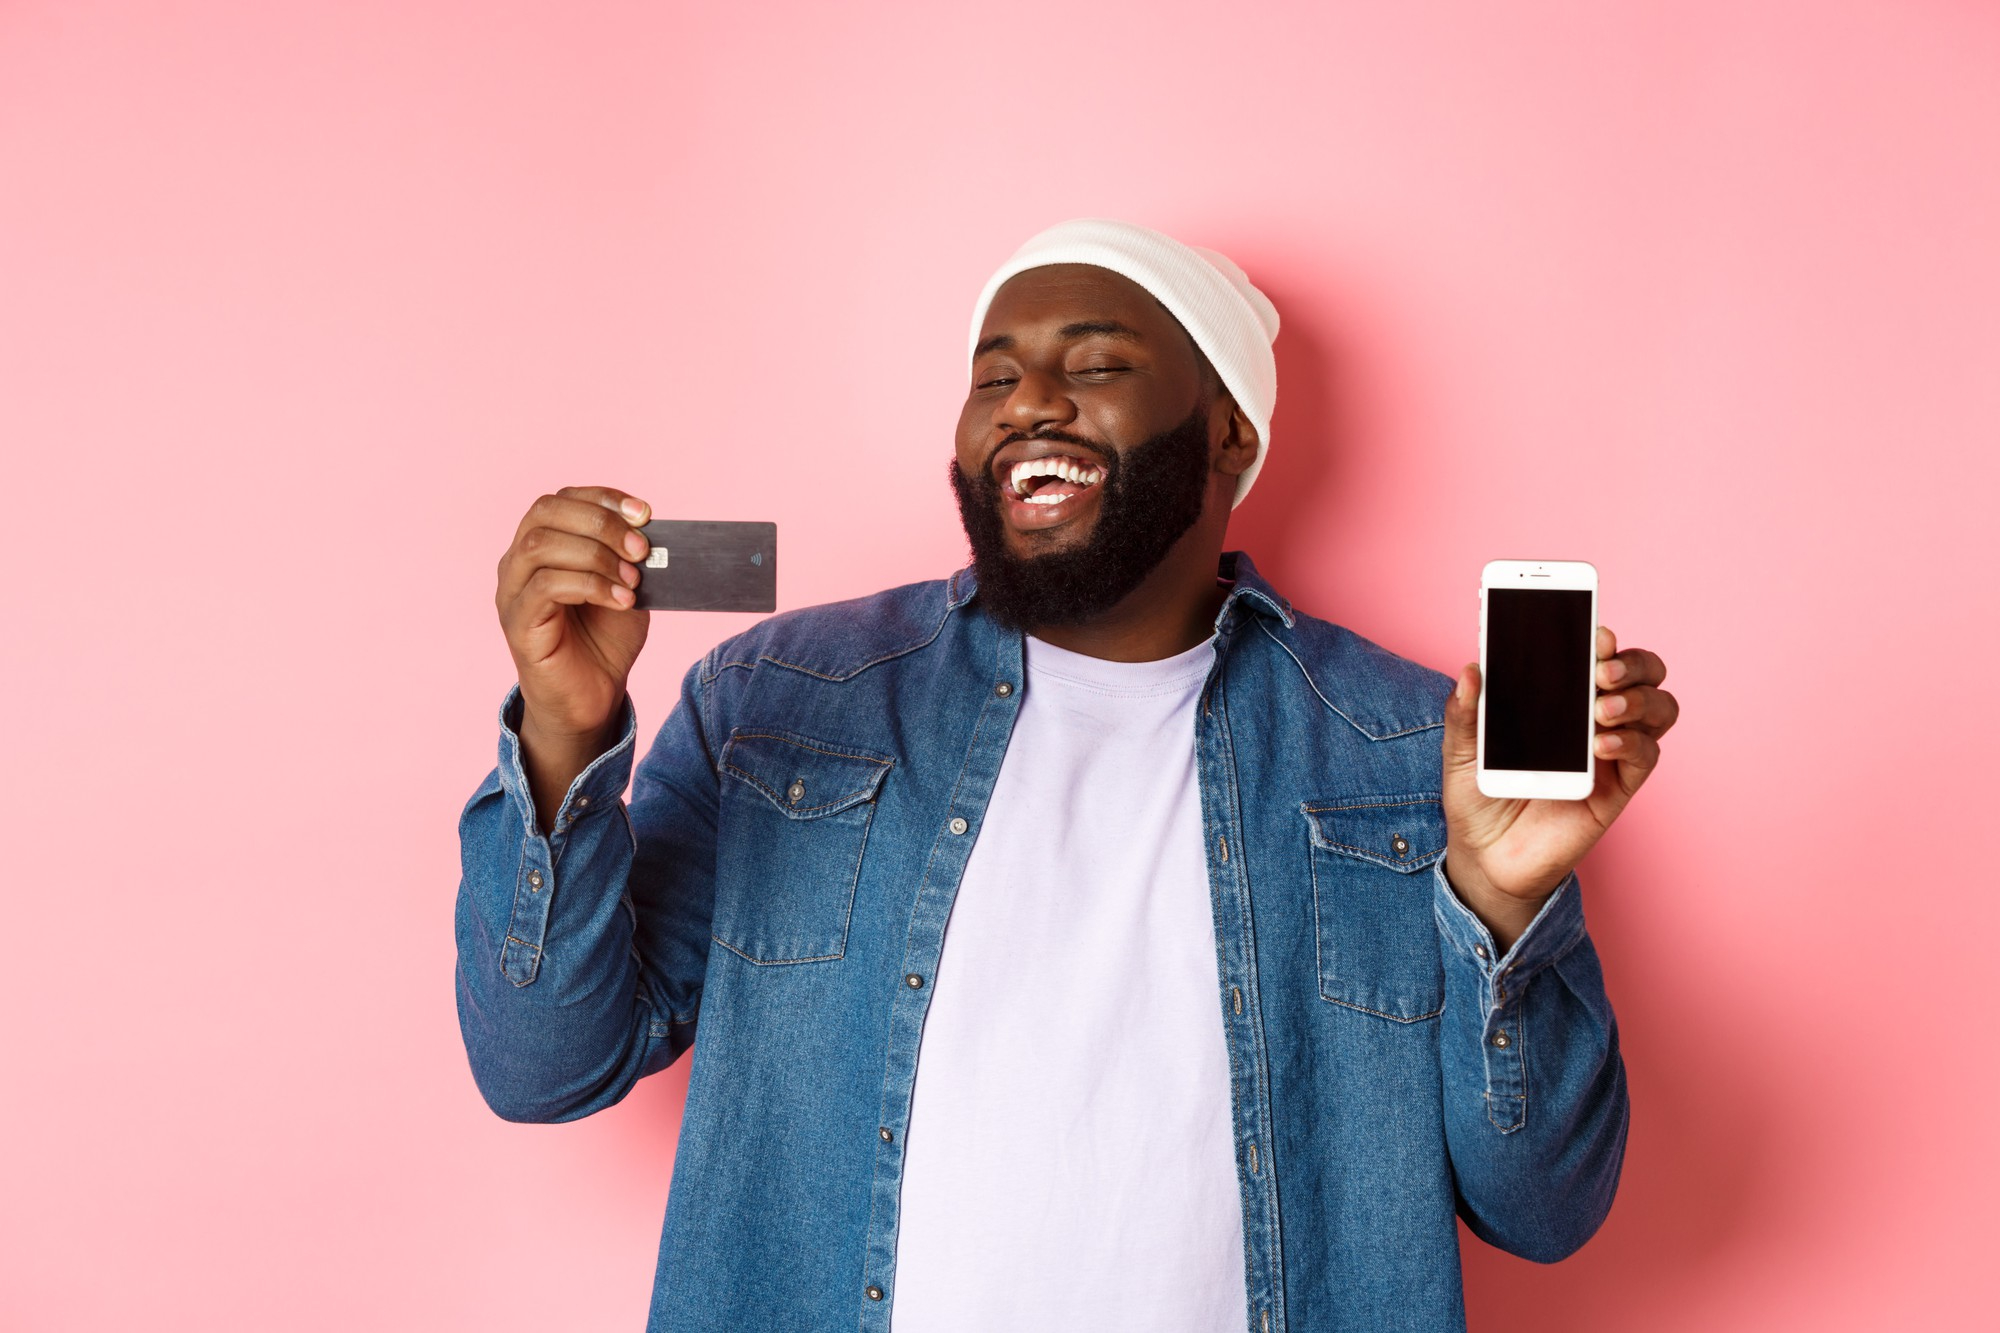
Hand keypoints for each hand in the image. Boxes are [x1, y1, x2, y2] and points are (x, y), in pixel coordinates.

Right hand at [496, 486, 653, 820]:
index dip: (603, 497)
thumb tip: (650, 528)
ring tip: (633, 579)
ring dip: (596, 555)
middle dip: (601, 522)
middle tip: (641, 549)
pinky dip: (590, 585)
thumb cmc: (606, 640)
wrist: (594, 697)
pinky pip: (546, 587)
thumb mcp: (625, 585)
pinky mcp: (517, 623)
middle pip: (545, 512)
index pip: (561, 499)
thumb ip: (628, 555)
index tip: (645, 513)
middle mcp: (517, 562)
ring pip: (542, 546)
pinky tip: (622, 600)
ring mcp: (512, 591)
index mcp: (542, 545)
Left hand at [1439, 626, 1677, 949]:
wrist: (1484, 857)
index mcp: (1559, 697)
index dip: (1603, 637)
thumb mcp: (1459, 752)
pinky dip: (1631, 743)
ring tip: (1601, 709)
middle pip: (1642, 673)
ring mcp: (1612, 752)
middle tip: (1600, 670)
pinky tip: (1602, 745)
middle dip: (1631, 662)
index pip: (1596, 653)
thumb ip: (1464, 713)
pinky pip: (1646, 756)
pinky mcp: (1618, 788)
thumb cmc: (1477, 797)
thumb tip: (1471, 670)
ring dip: (1638, 699)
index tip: (1594, 629)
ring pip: (1659, 708)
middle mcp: (1594, 717)